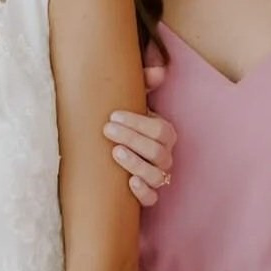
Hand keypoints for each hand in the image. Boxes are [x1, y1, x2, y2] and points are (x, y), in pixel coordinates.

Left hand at [103, 77, 174, 206]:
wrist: (109, 154)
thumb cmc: (123, 124)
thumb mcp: (131, 103)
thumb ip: (143, 84)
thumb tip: (158, 71)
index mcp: (164, 134)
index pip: (161, 130)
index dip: (139, 123)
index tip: (113, 115)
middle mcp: (164, 156)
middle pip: (158, 152)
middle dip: (132, 139)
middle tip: (106, 129)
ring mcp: (157, 177)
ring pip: (156, 176)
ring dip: (136, 164)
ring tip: (114, 152)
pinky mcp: (147, 195)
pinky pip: (152, 199)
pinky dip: (143, 192)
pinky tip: (129, 183)